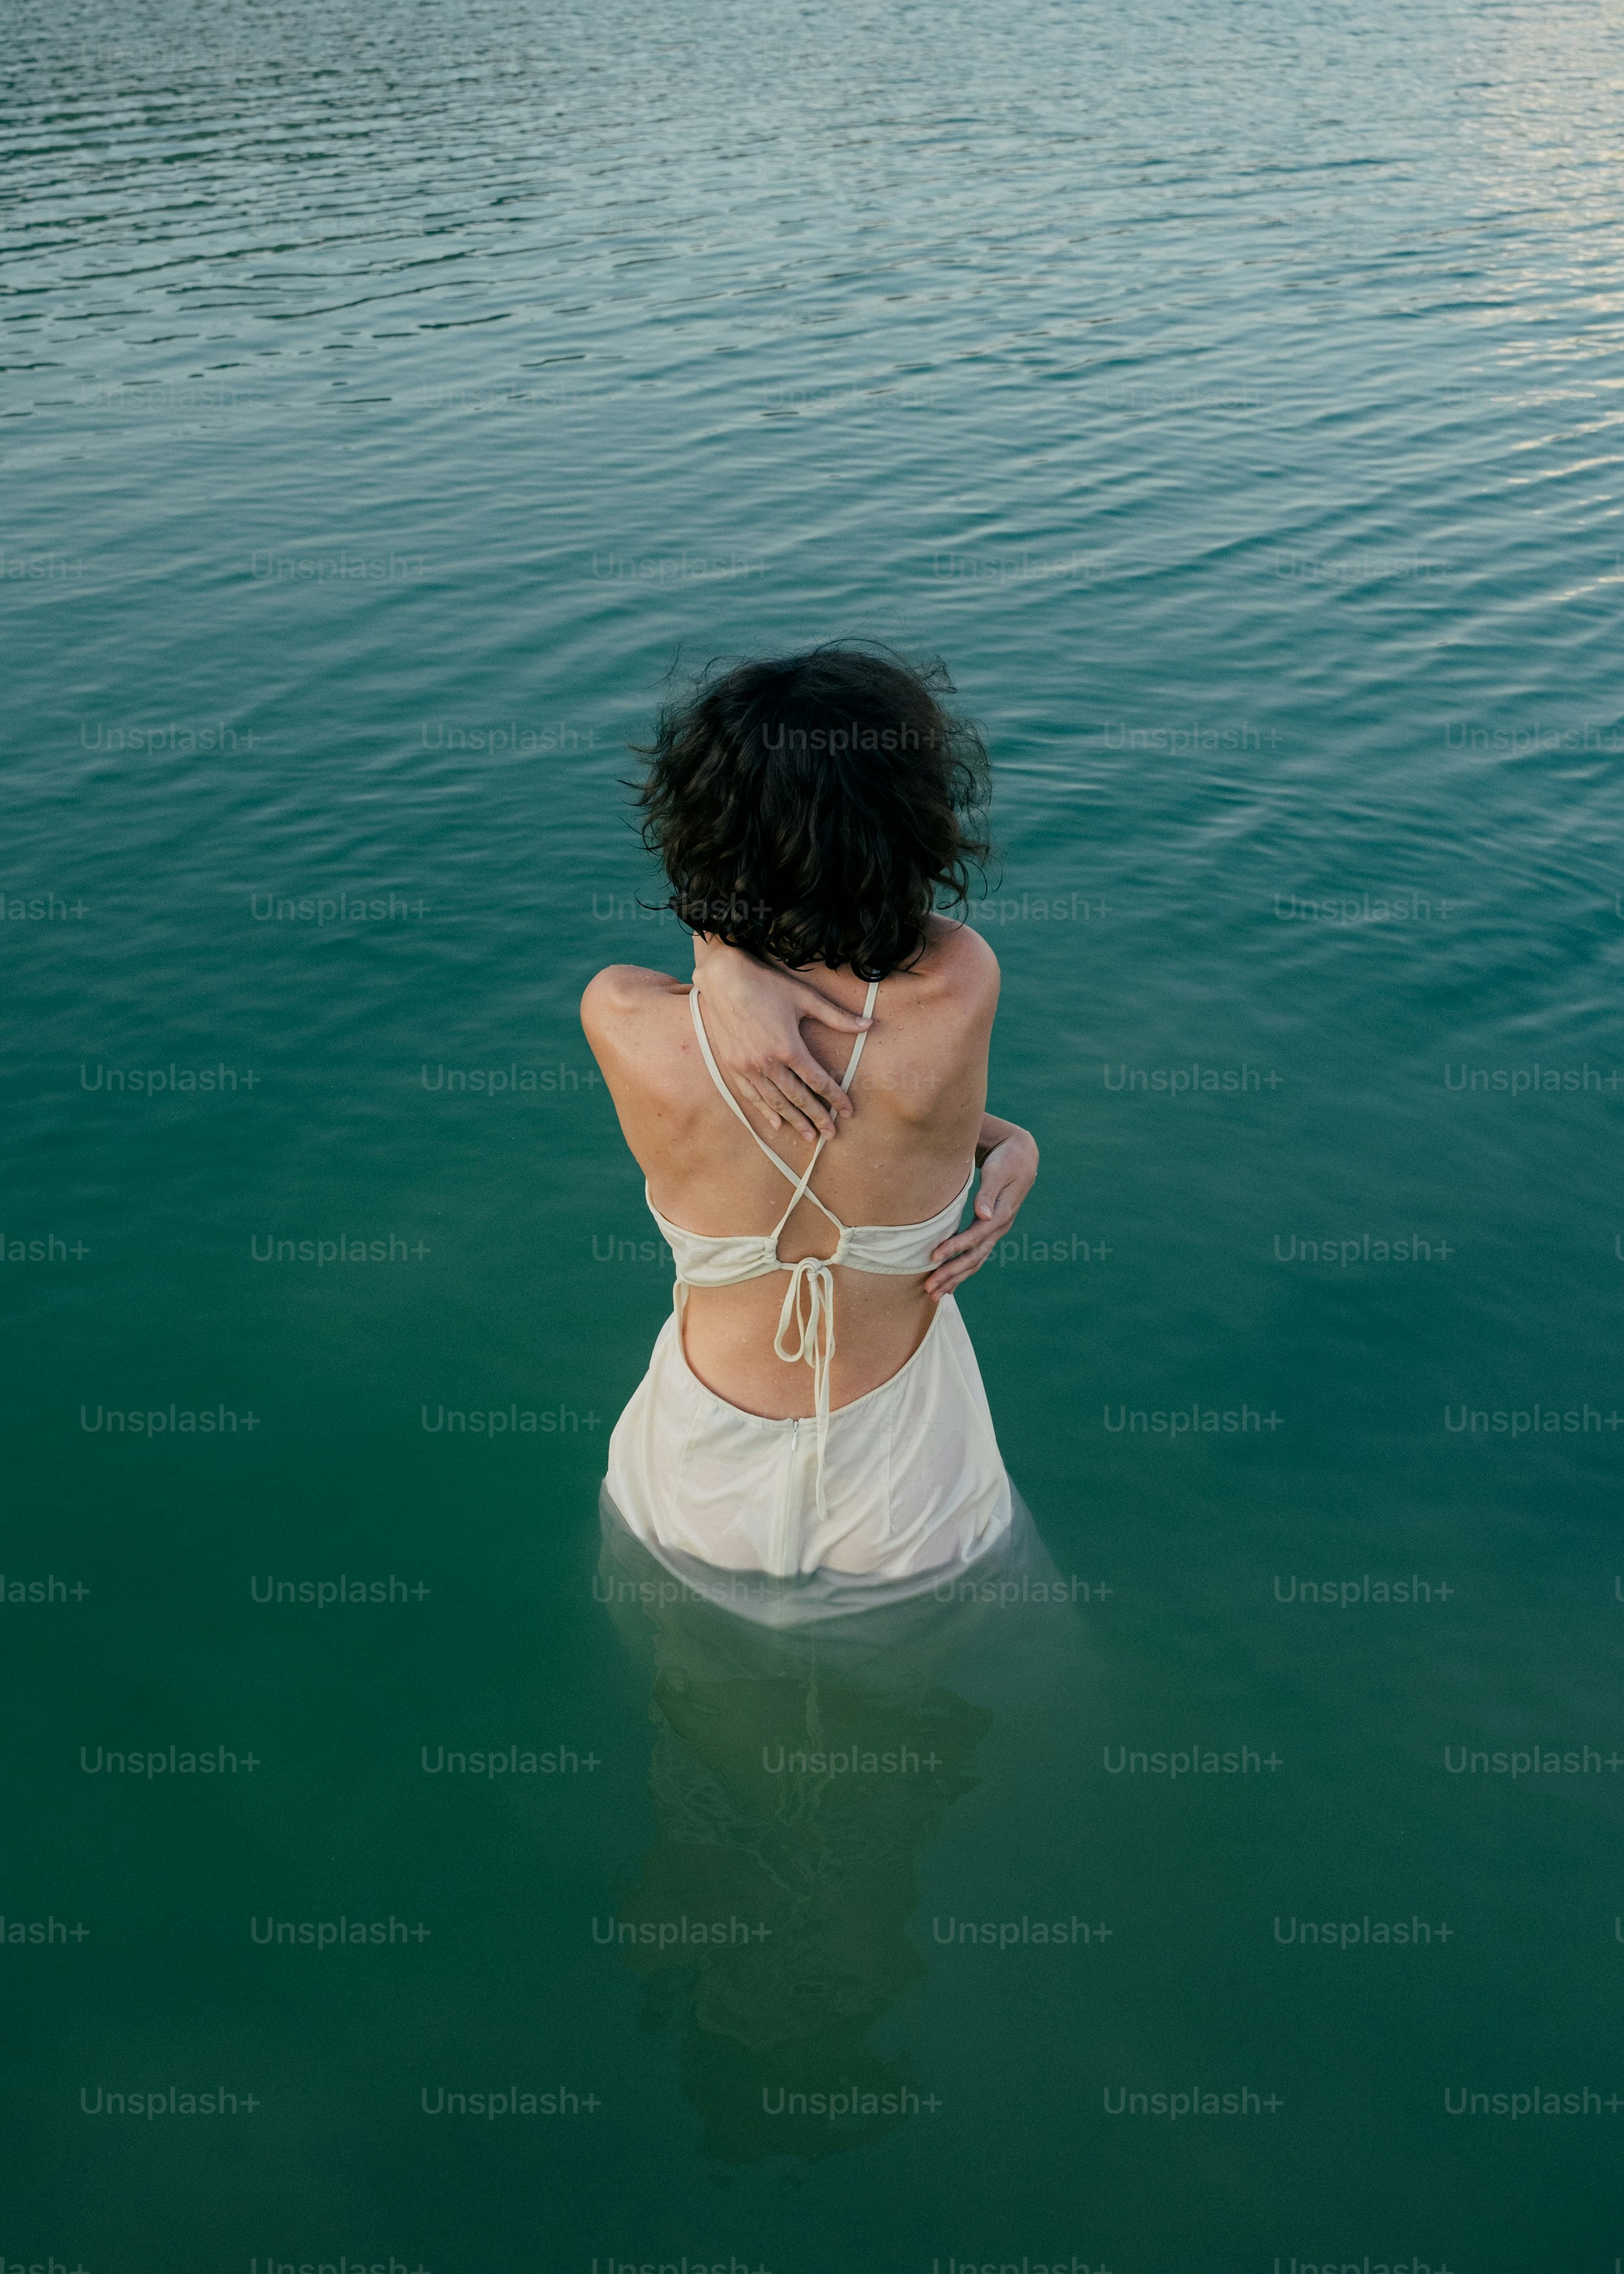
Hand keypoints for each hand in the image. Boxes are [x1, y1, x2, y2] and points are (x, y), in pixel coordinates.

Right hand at [691, 938, 872, 1141]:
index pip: (818, 1080)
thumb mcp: (805, 998)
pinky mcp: (733, 1066)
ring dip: (793, 1121)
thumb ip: (837, 1017)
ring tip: (808, 1136)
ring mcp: (748, 1066)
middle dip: (816, 1118)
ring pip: (774, 1102)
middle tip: (830, 1135)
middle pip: (797, 1098)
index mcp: (788, 1047)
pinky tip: (776, 1124)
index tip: (847, 1112)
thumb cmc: (766, 984)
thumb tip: (869, 1025)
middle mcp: (767, 1062)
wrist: (723, 978)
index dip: (835, 1098)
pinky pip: (752, 1095)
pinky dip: (765, 1111)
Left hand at [924, 1122, 1038, 1299]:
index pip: (975, 1237)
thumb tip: (982, 1215)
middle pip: (974, 1257)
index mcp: (1001, 1214)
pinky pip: (975, 1256)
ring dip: (955, 1278)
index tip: (933, 1257)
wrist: (1022, 1155)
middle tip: (929, 1289)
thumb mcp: (998, 1172)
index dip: (954, 1248)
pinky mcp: (989, 1231)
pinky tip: (948, 1282)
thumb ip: (988, 1193)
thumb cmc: (1007, 1159)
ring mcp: (995, 1231)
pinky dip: (961, 1270)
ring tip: (934, 1294)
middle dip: (951, 1274)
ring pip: (975, 1261)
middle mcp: (999, 1227)